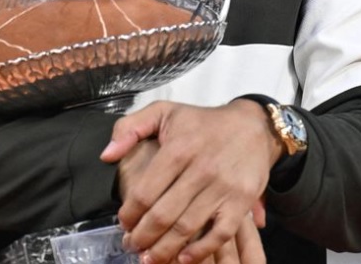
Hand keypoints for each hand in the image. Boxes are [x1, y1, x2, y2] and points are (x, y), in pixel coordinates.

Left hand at [102, 100, 278, 263]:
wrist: (253, 126)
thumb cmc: (203, 122)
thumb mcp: (163, 112)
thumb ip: (129, 128)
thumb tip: (107, 155)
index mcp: (178, 148)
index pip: (145, 192)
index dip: (130, 214)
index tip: (123, 223)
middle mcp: (200, 169)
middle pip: (163, 215)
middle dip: (142, 237)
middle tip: (132, 246)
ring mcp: (223, 187)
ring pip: (187, 228)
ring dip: (164, 249)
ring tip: (150, 258)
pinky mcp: (242, 200)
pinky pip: (220, 233)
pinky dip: (200, 250)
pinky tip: (183, 258)